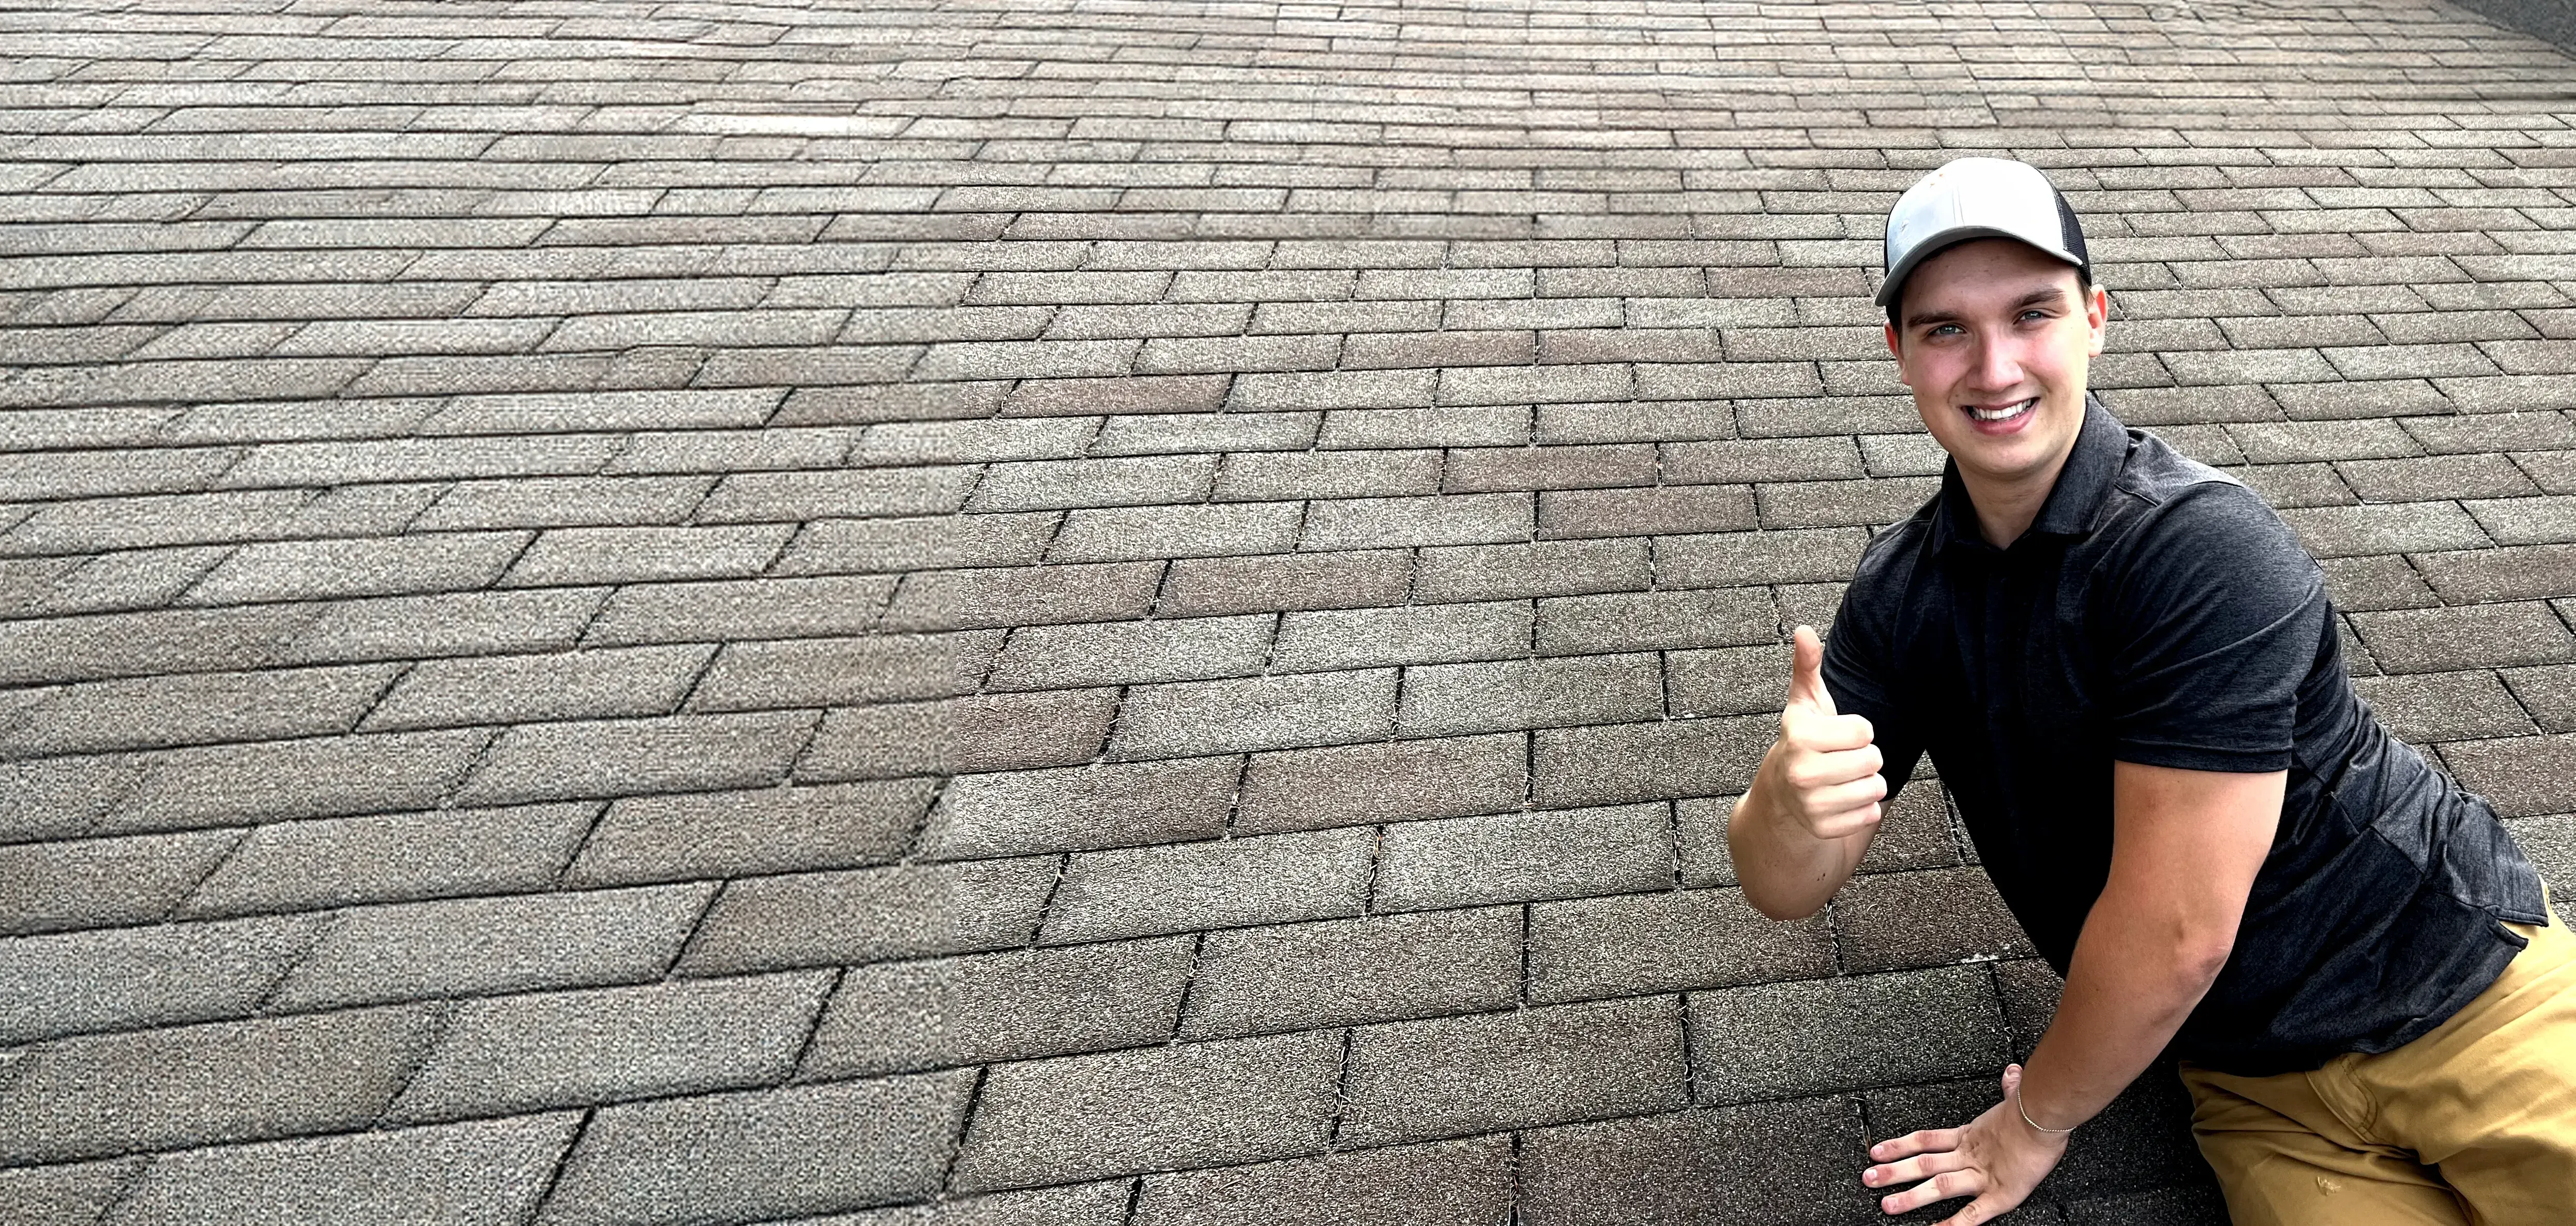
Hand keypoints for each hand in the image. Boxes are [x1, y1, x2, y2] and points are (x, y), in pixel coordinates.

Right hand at [1759, 624, 1885, 841]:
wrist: (1780, 794)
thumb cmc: (1803, 740)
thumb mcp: (1805, 703)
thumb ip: (1807, 665)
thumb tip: (1804, 630)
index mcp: (1800, 737)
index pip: (1865, 730)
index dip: (1858, 731)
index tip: (1838, 736)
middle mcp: (1802, 772)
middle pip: (1874, 760)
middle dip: (1865, 758)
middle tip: (1841, 759)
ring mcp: (1812, 804)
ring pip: (1876, 788)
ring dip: (1867, 783)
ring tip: (1843, 779)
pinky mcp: (1824, 828)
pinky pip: (1871, 815)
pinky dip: (1863, 809)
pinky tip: (1841, 800)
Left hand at [1863, 1064, 2072, 1223]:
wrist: (2046, 1115)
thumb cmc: (2035, 1107)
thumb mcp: (2017, 1094)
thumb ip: (2011, 1087)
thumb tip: (2013, 1074)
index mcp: (1970, 1135)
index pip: (1925, 1140)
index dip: (1898, 1146)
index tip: (1876, 1151)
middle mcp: (1969, 1156)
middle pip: (1923, 1164)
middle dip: (1893, 1172)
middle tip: (1868, 1178)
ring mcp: (1982, 1176)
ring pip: (1938, 1187)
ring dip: (1911, 1197)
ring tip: (1886, 1205)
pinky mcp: (2000, 1195)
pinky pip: (1971, 1216)